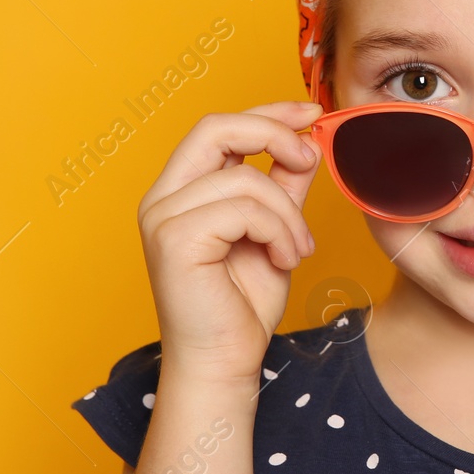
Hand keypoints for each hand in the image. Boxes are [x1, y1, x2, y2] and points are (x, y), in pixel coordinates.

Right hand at [136, 101, 325, 385]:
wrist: (226, 362)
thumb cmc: (244, 305)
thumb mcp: (275, 230)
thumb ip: (284, 185)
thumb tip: (307, 141)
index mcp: (181, 191)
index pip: (218, 127)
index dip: (267, 112)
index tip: (311, 113)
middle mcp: (162, 198)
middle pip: (215, 127)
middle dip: (273, 131)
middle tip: (311, 156)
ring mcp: (162, 217)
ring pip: (245, 177)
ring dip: (288, 213)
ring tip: (297, 248)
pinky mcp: (174, 240)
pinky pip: (244, 208)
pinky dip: (278, 230)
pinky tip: (284, 258)